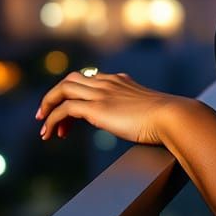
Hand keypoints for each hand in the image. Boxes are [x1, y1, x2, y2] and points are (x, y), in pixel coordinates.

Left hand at [35, 70, 174, 145]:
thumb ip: (142, 111)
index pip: (90, 80)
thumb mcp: (151, 110)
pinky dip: (52, 120)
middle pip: (71, 80)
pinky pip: (64, 109)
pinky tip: (50, 135)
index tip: (73, 115)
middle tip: (47, 115)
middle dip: (55, 96)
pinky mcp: (97, 108)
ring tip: (44, 128)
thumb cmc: (168, 119)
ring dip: (48, 106)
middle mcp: (108, 82)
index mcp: (120, 81)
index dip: (77, 95)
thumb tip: (147, 124)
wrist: (172, 117)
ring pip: (63, 89)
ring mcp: (102, 93)